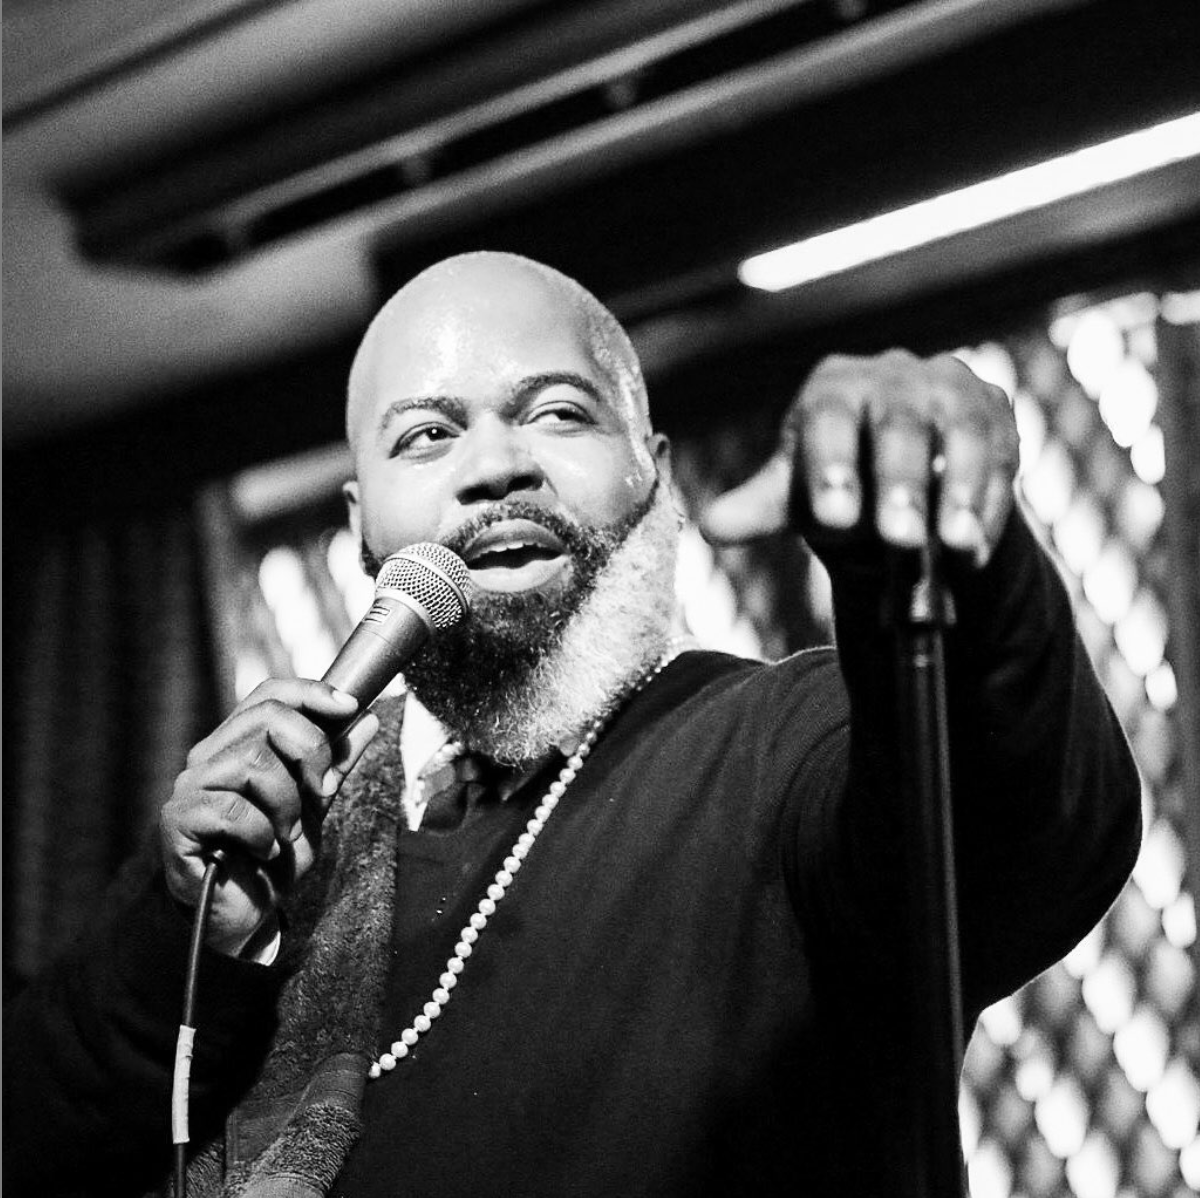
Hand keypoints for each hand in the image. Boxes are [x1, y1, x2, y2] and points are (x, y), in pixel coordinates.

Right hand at [160, 679, 379, 956]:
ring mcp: (191, 786)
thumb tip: (366, 717)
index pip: (271, 693)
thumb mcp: (316, 804)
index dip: (312, 692)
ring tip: (287, 832)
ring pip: (254, 761)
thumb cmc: (273, 857)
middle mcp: (210, 756)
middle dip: (312, 751)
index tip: (352, 706)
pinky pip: (232, 809)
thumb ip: (336, 762)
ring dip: (288, 802)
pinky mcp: (178, 820)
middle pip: (268, 717)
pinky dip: (261, 833)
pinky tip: (263, 851)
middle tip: (321, 791)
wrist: (244, 915)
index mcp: (240, 743)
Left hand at [700, 350, 1018, 566]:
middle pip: (899, 426)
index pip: (829, 419)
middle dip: (901, 486)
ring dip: (961, 494)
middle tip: (900, 540)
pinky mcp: (995, 411)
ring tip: (954, 548)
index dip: (832, 468)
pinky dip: (991, 505)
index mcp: (832, 388)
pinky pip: (1002, 454)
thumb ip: (760, 508)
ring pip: (962, 434)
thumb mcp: (796, 495)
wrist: (905, 468)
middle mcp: (893, 376)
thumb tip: (710, 528)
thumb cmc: (839, 478)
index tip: (835, 520)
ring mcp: (949, 388)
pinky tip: (977, 550)